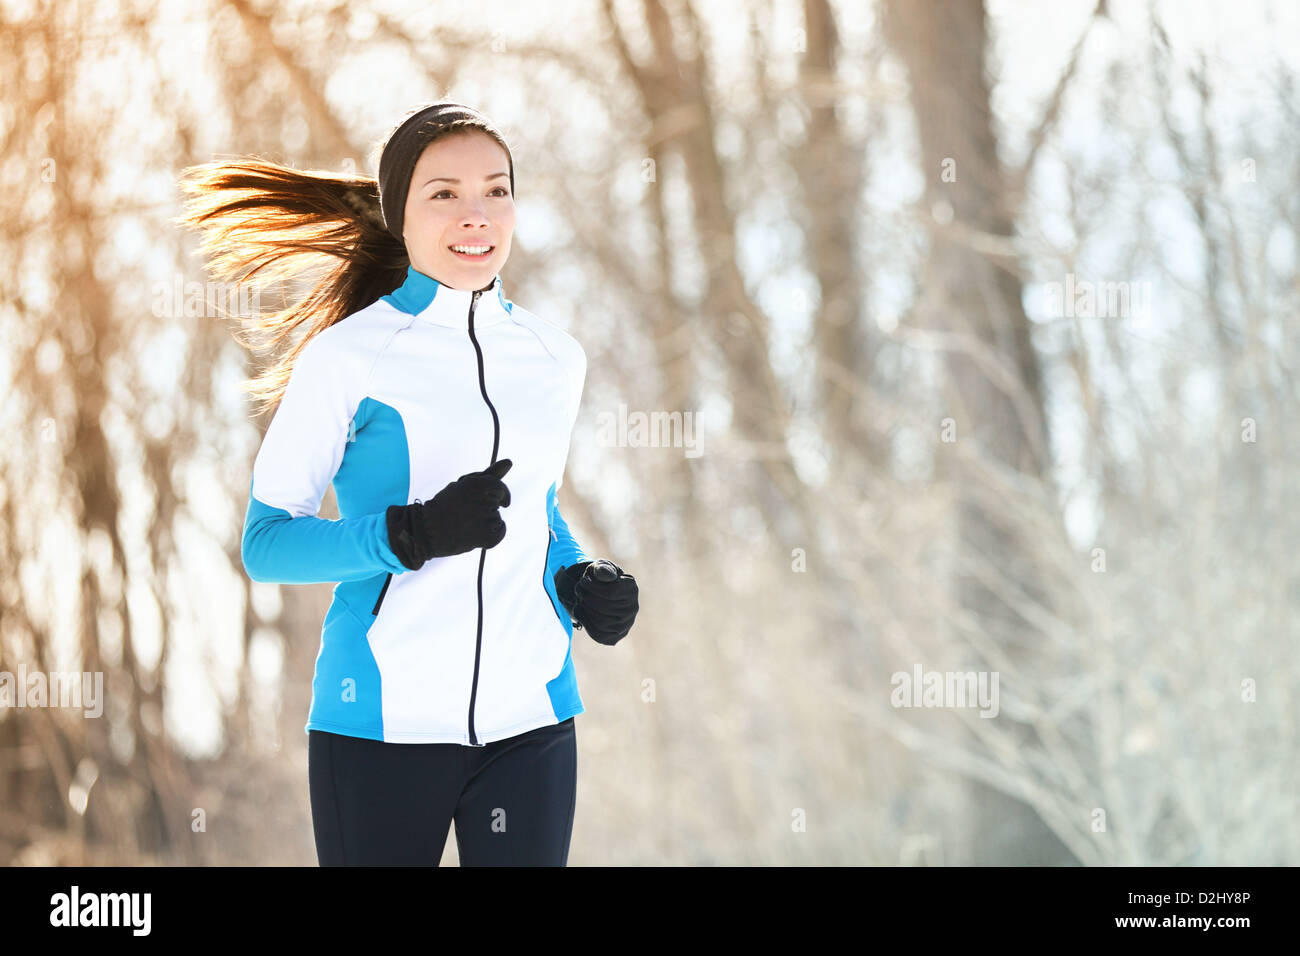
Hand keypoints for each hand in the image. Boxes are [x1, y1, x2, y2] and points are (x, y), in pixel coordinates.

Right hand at [386, 458, 512, 568]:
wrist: (427, 531)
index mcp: (479, 485)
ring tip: (465, 523)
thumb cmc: (446, 504)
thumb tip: (509, 462)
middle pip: (499, 501)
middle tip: (466, 511)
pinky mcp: (490, 537)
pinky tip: (473, 533)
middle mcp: (485, 502)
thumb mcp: (466, 485)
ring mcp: (488, 521)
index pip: (499, 487)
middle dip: (488, 505)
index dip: (493, 493)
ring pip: (497, 517)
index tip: (485, 498)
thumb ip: (490, 474)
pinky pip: (500, 531)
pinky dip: (491, 533)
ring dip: (486, 520)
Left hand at [554, 559, 637, 645]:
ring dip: (585, 609)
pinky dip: (585, 621)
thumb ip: (602, 569)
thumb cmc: (599, 578)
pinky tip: (580, 610)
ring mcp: (625, 625)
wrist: (599, 595)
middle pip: (604, 607)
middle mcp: (633, 608)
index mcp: (631, 589)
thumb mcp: (600, 567)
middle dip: (586, 597)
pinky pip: (598, 634)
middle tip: (578, 589)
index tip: (583, 580)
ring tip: (580, 599)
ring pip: (601, 621)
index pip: (611, 592)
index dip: (592, 587)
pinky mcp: (614, 637)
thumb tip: (606, 575)